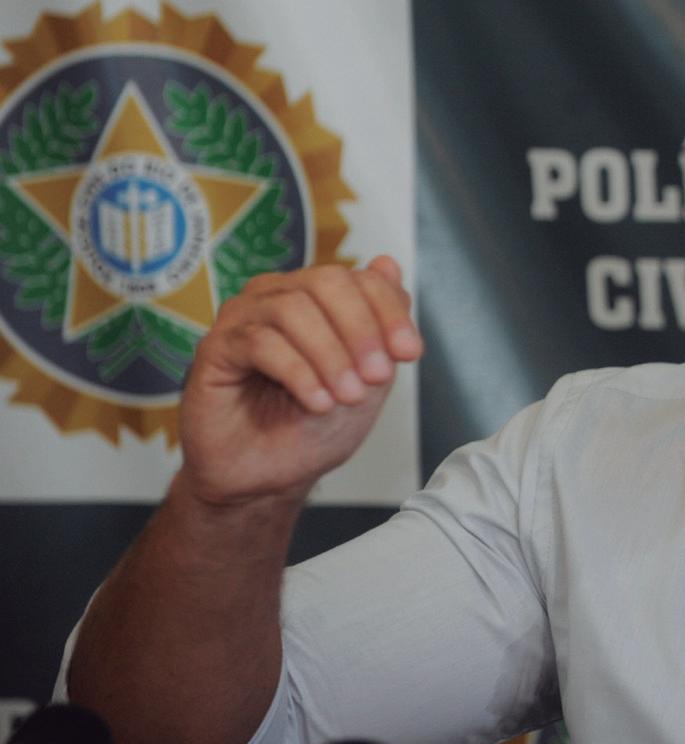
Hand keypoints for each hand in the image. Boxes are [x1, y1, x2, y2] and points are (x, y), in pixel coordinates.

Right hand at [177, 256, 421, 507]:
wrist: (269, 478)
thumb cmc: (314, 428)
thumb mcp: (368, 378)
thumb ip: (380, 323)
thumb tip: (387, 264)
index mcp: (317, 299)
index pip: (359, 278)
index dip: (390, 312)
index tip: (410, 353)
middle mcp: (277, 297)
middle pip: (327, 282)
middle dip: (362, 330)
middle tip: (378, 376)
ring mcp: (243, 319)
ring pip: (293, 309)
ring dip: (331, 355)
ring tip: (347, 396)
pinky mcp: (215, 348)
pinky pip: (260, 341)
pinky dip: (298, 372)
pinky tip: (318, 401)